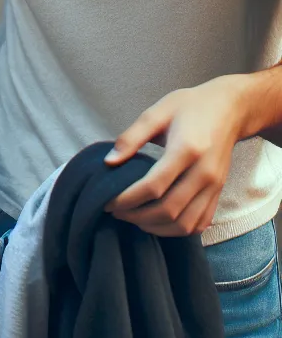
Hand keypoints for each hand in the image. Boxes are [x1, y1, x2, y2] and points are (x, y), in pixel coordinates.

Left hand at [104, 75, 249, 236]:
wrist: (229, 109)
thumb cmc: (190, 107)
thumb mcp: (156, 113)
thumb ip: (131, 138)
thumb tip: (109, 162)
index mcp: (186, 150)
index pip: (154, 186)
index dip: (127, 199)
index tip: (107, 201)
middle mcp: (204, 173)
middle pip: (169, 210)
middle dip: (137, 216)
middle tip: (116, 212)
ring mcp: (215, 186)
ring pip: (185, 223)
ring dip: (156, 227)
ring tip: (133, 219)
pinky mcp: (219, 193)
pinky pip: (200, 223)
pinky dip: (177, 230)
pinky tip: (158, 223)